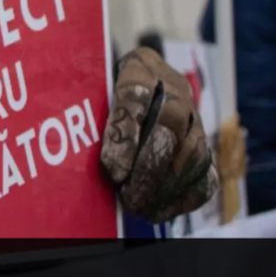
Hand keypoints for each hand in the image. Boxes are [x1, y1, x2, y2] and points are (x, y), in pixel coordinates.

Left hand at [101, 48, 218, 223]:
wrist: (138, 81)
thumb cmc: (102, 89)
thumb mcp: (91, 87)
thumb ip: (86, 109)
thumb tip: (70, 149)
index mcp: (141, 65)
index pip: (135, 94)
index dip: (126, 135)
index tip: (112, 170)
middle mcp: (174, 86)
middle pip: (170, 124)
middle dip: (149, 167)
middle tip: (128, 195)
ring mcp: (194, 113)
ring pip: (192, 151)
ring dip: (165, 186)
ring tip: (139, 206)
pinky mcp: (204, 141)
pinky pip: (205, 172)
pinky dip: (184, 197)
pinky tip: (159, 211)